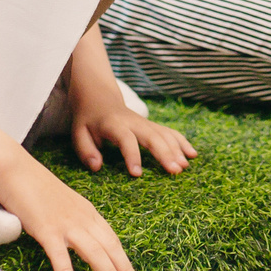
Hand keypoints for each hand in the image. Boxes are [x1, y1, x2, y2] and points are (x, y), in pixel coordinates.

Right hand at [0, 157, 143, 270]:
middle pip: (109, 247)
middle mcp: (82, 218)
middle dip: (124, 270)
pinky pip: (59, 254)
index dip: (124, 261)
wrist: (15, 168)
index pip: (112, 240)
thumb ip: (74, 220)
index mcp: (87, 212)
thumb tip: (80, 238)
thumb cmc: (34, 186)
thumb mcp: (64, 203)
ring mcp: (65, 224)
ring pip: (93, 252)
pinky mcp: (45, 228)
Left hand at [71, 95, 197, 177]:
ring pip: (164, 134)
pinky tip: (193, 154)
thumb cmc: (87, 120)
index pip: (125, 139)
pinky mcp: (152, 125)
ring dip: (176, 149)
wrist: (99, 96)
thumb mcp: (78, 134)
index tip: (137, 174)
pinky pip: (170, 132)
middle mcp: (133, 122)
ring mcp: (145, 122)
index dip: (132, 155)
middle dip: (165, 153)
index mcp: (113, 124)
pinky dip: (182, 142)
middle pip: (152, 136)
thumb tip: (97, 167)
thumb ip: (86, 151)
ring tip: (184, 167)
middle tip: (175, 171)